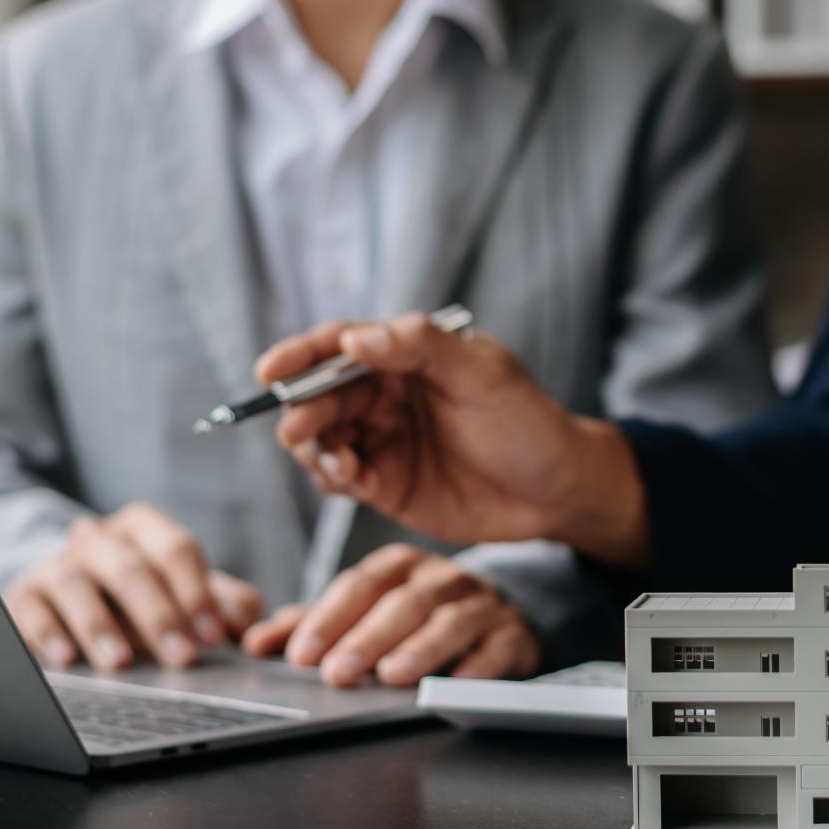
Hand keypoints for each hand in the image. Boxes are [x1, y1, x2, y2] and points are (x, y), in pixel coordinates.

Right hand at [4, 502, 263, 669]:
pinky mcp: (25, 595)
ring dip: (100, 624)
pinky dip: (47, 633)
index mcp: (144, 529)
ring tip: (121, 662)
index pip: (175, 549)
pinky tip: (67, 658)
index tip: (213, 635)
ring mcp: (58, 564)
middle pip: (129, 567)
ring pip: (76, 584)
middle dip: (159, 614)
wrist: (74, 596)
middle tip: (182, 656)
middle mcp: (99, 539)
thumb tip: (249, 623)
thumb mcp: (188, 596)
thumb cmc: (144, 598)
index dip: (197, 593)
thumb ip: (225, 605)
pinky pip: (29, 608)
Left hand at [239, 545, 539, 686]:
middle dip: (367, 638)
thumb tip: (255, 644)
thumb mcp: (363, 615)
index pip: (359, 586)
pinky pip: (499, 647)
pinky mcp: (514, 635)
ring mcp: (481, 604)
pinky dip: (479, 665)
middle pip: (402, 603)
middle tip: (337, 674)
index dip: (329, 618)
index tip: (301, 654)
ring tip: (393, 675)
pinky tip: (456, 684)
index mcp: (399, 567)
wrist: (496, 620)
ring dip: (421, 648)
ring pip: (450, 621)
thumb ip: (312, 627)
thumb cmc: (416, 620)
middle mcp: (441, 578)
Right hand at [257, 313, 649, 567]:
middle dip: (302, 410)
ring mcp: (382, 439)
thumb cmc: (528, 422)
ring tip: (340, 462)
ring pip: (321, 437)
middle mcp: (385, 394)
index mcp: (406, 356)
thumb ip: (422, 349)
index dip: (300, 355)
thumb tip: (356, 337)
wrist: (558, 491)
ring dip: (315, 448)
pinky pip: (340, 477)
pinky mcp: (385, 483)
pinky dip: (334, 477)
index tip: (269, 370)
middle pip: (321, 394)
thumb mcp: (484, 375)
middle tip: (301, 432)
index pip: (339, 345)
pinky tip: (354, 479)